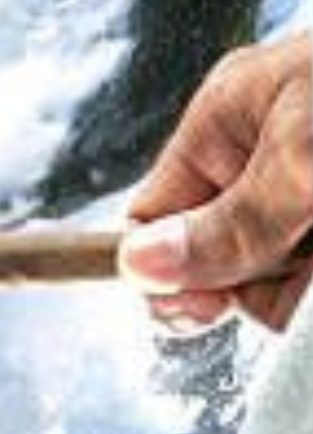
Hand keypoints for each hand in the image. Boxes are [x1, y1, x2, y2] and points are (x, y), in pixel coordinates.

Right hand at [119, 33, 312, 332]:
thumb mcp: (306, 158)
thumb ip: (231, 222)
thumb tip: (138, 266)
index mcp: (228, 122)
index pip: (153, 215)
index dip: (164, 270)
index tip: (198, 311)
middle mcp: (267, 157)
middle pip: (221, 260)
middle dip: (257, 282)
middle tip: (302, 264)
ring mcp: (310, 188)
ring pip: (280, 277)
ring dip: (305, 286)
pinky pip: (311, 277)